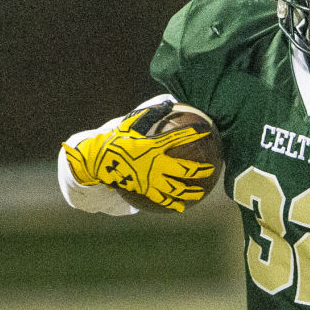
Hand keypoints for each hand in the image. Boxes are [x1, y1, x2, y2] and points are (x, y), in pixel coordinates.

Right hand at [61, 103, 216, 210]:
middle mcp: (155, 164)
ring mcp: (151, 179)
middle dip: (200, 170)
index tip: (207, 130)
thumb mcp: (131, 124)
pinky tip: (181, 208)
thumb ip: (150, 113)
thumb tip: (168, 101)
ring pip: (176, 188)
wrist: (97, 161)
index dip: (193, 133)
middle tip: (212, 169)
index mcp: (153, 146)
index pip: (178, 137)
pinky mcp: (144, 189)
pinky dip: (172, 203)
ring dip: (190, 191)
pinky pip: (161, 199)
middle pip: (184, 169)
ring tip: (201, 193)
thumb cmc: (115, 140)